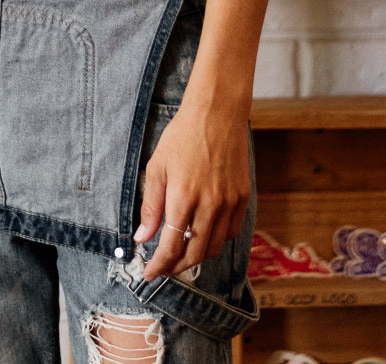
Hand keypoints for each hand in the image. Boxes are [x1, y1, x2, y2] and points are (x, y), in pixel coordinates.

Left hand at [134, 98, 250, 281]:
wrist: (217, 113)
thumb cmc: (182, 136)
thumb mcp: (157, 167)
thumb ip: (151, 206)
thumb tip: (142, 237)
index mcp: (183, 197)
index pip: (171, 247)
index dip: (159, 266)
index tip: (150, 273)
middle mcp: (209, 205)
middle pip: (195, 254)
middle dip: (177, 266)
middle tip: (164, 266)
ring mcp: (229, 202)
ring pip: (214, 247)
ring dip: (197, 255)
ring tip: (183, 251)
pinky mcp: (242, 197)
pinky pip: (231, 231)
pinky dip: (217, 239)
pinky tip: (205, 231)